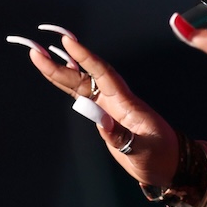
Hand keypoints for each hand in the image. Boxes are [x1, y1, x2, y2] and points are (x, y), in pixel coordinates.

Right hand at [8, 27, 179, 185]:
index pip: (102, 75)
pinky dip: (68, 85)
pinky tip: (57, 74)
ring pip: (80, 85)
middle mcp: (116, 101)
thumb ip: (123, 137)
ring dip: (60, 71)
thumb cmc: (161, 156)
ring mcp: (109, 108)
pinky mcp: (105, 117)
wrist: (169, 164)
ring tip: (39, 56)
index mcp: (126, 104)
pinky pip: (82, 97)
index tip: (68, 41)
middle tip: (36, 50)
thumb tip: (102, 122)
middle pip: (84, 77)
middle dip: (60, 64)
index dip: (86, 58)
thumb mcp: (144, 150)